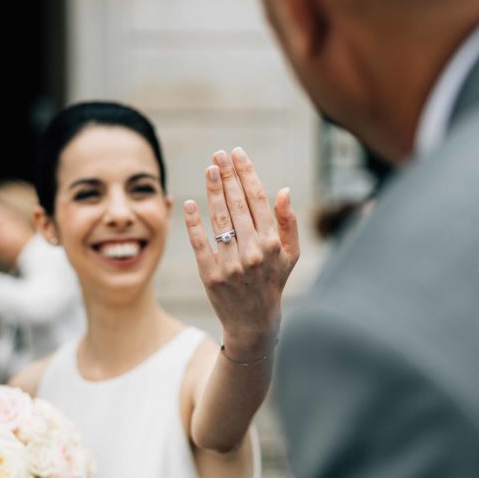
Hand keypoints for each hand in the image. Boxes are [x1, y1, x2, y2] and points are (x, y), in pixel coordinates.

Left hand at [184, 148, 299, 354]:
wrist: (254, 323)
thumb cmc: (272, 283)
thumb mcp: (290, 255)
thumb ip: (287, 222)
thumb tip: (283, 190)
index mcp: (273, 243)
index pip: (258, 199)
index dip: (247, 174)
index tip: (237, 154)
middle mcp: (253, 252)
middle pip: (237, 204)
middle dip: (228, 176)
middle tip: (218, 155)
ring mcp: (231, 264)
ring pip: (219, 219)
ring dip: (213, 191)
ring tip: (208, 170)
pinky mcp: (211, 276)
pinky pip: (200, 244)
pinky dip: (194, 223)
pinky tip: (189, 203)